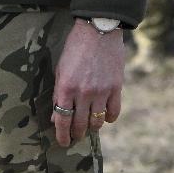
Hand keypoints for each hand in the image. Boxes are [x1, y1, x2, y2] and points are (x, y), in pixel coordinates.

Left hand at [50, 20, 124, 146]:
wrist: (99, 30)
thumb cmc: (75, 48)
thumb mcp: (61, 69)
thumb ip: (59, 94)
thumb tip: (57, 117)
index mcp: (66, 87)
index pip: (63, 120)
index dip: (62, 135)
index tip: (62, 142)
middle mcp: (83, 93)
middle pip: (80, 125)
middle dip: (76, 134)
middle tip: (75, 136)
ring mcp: (101, 91)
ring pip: (97, 122)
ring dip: (92, 127)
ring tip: (89, 126)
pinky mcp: (116, 88)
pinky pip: (114, 113)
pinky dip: (109, 119)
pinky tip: (105, 117)